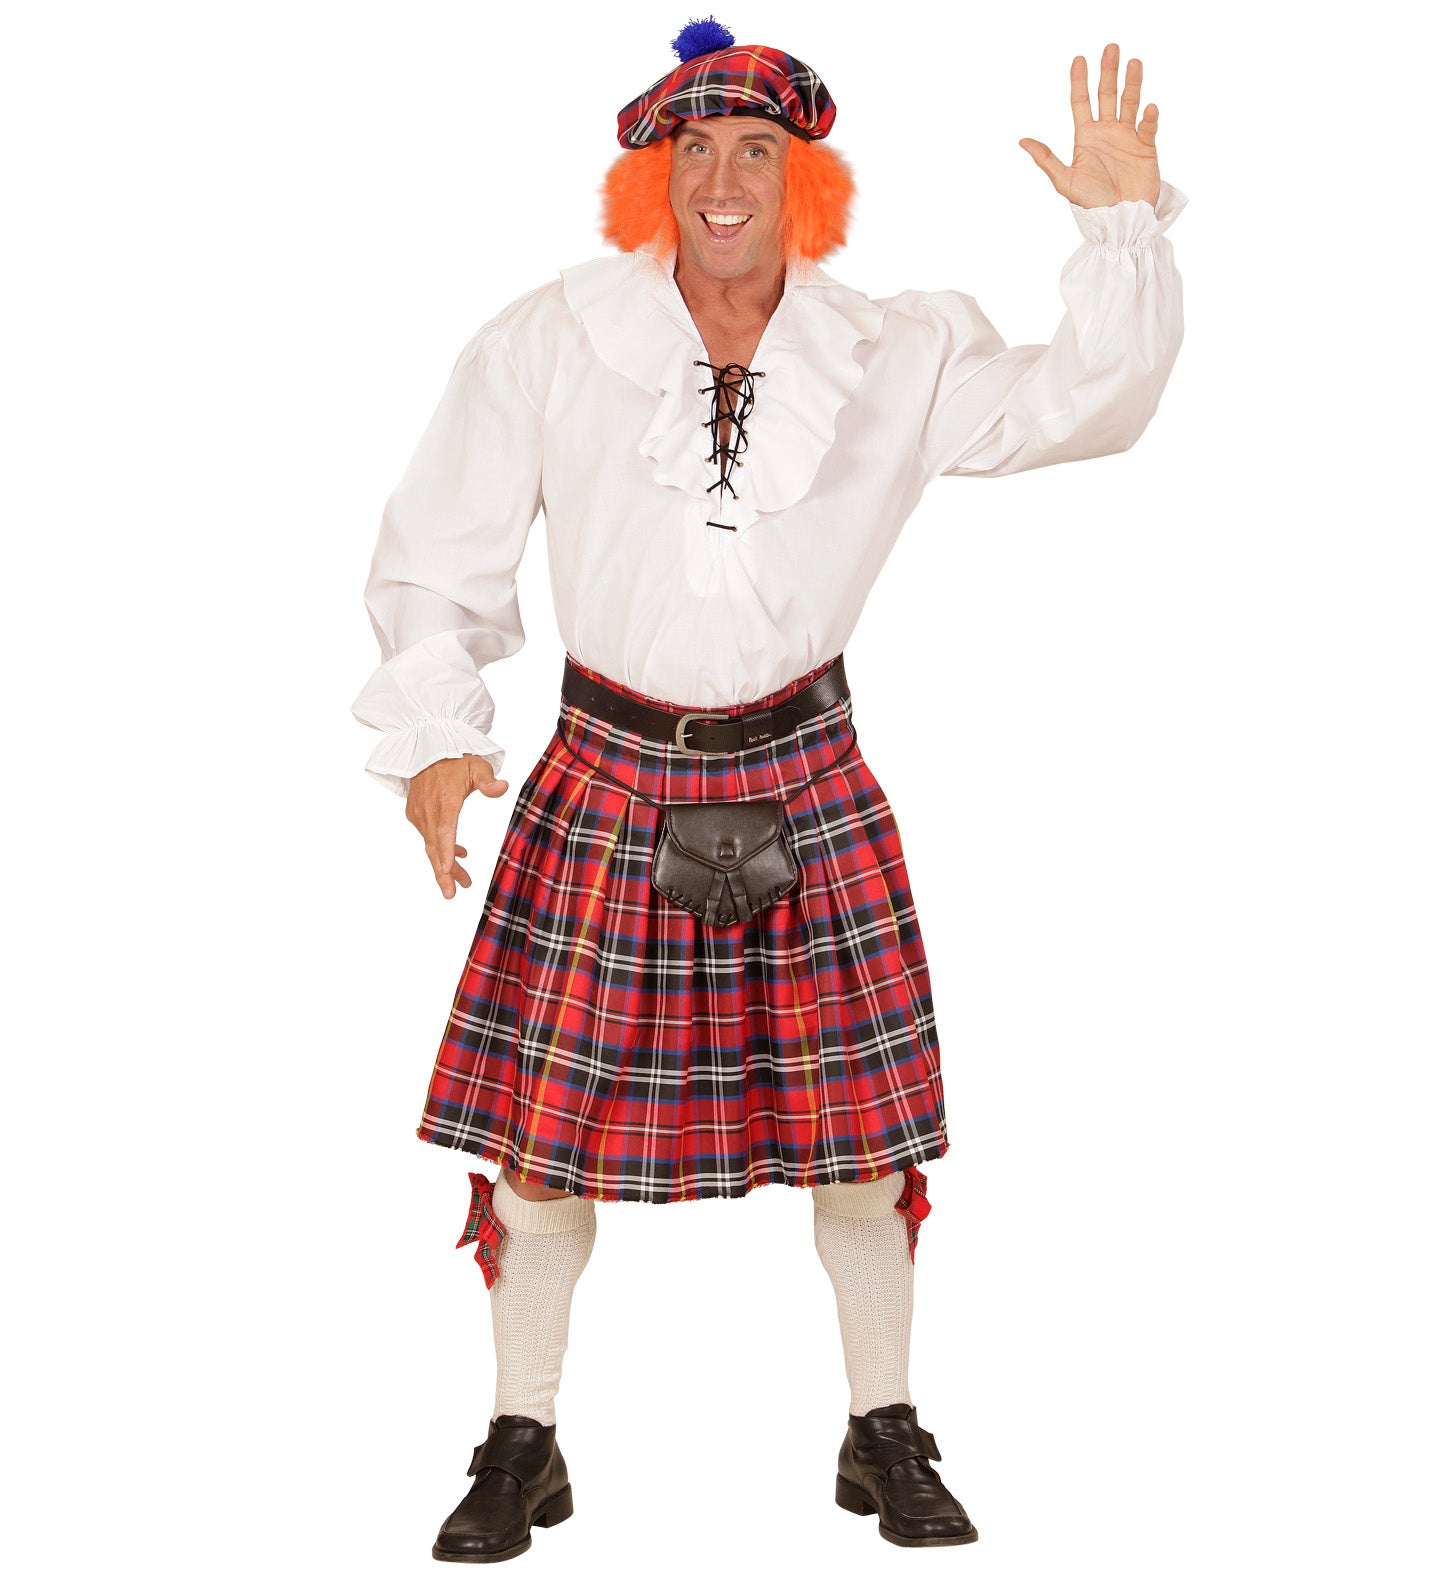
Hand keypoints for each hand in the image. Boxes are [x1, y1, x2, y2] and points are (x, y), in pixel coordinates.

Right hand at [405, 753, 508, 898]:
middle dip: (443, 873)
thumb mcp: (477, 765)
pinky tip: (459, 855)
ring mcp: (419, 812)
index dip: (445, 855)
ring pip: (431, 845)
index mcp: (445, 800)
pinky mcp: (415, 813)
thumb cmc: (457, 757)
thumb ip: (489, 780)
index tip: (446, 875)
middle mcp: (429, 809)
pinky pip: (428, 836)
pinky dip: (440, 848)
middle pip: (434, 847)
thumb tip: (503, 787)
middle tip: (452, 894)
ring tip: (463, 882)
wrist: (428, 748)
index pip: (444, 832)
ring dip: (445, 864)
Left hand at [1019, 42, 1162, 208]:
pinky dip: (1149, 117)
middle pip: (1107, 94)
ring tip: (1134, 63)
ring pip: (1130, 102)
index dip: (1079, 81)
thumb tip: (1022, 141)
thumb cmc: (1092, 204)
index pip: (1081, 102)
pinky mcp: (1146, 146)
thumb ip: (1046, 159)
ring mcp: (1127, 137)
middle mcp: (1107, 132)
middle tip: (1110, 48)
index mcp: (1086, 137)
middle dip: (1108, 71)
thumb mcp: (1065, 181)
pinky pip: (1148, 126)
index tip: (1079, 59)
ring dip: (1132, 83)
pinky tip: (1148, 107)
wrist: (1119, 221)